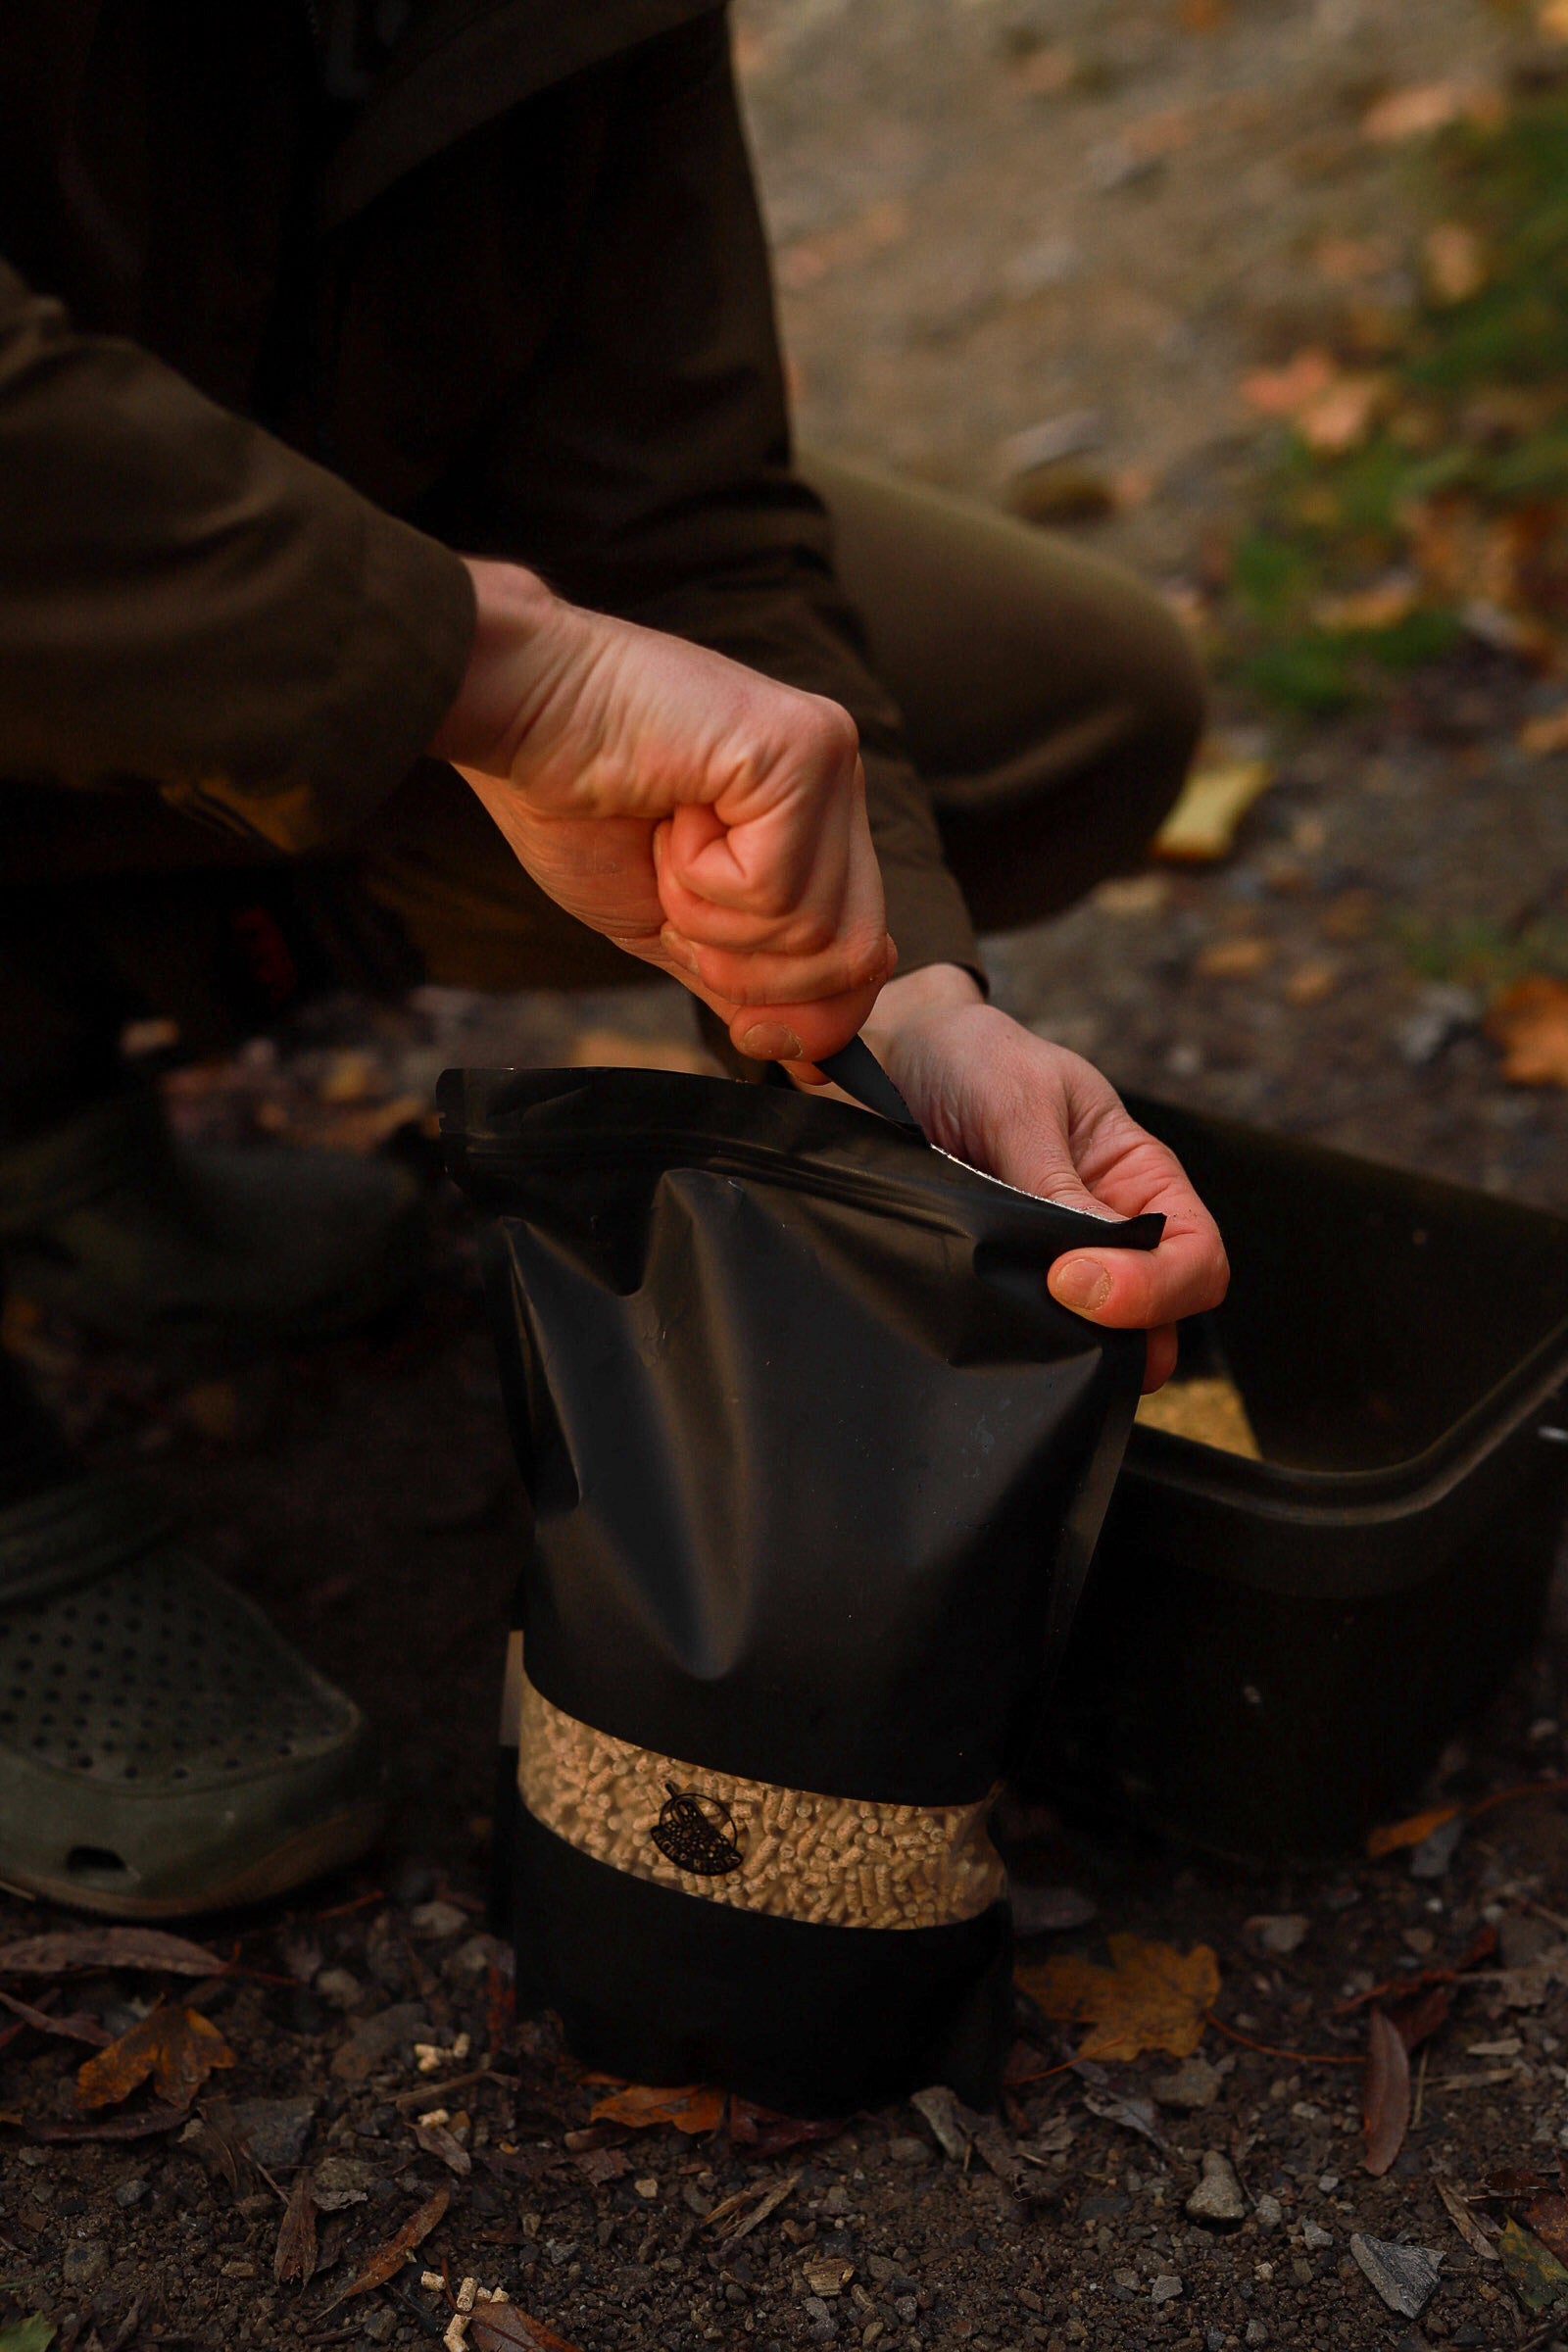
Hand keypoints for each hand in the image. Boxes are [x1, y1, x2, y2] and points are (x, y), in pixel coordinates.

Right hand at [430, 560, 893, 1063]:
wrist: (510, 714)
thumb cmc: (574, 803)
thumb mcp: (674, 927)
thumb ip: (749, 984)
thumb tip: (816, 1061)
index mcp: (814, 820)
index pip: (862, 953)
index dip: (807, 1011)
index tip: (745, 1025)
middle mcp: (838, 783)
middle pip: (852, 954)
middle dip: (750, 973)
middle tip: (677, 905)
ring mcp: (828, 760)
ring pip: (812, 930)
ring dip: (708, 916)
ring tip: (664, 843)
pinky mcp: (802, 749)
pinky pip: (775, 889)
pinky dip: (700, 880)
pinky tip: (669, 815)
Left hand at [860, 966, 1228, 1389]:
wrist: (900, 1060)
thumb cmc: (975, 1061)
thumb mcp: (1019, 1102)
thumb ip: (1054, 1181)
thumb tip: (1092, 1261)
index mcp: (1139, 1177)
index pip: (1195, 1255)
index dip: (1153, 1284)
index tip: (1070, 1278)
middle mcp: (1112, 1228)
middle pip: (1163, 1313)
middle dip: (1123, 1330)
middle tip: (1048, 1310)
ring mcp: (1062, 1262)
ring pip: (1103, 1339)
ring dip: (1074, 1349)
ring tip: (1022, 1336)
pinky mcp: (1009, 1285)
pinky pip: (1034, 1334)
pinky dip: (1023, 1347)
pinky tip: (992, 1337)